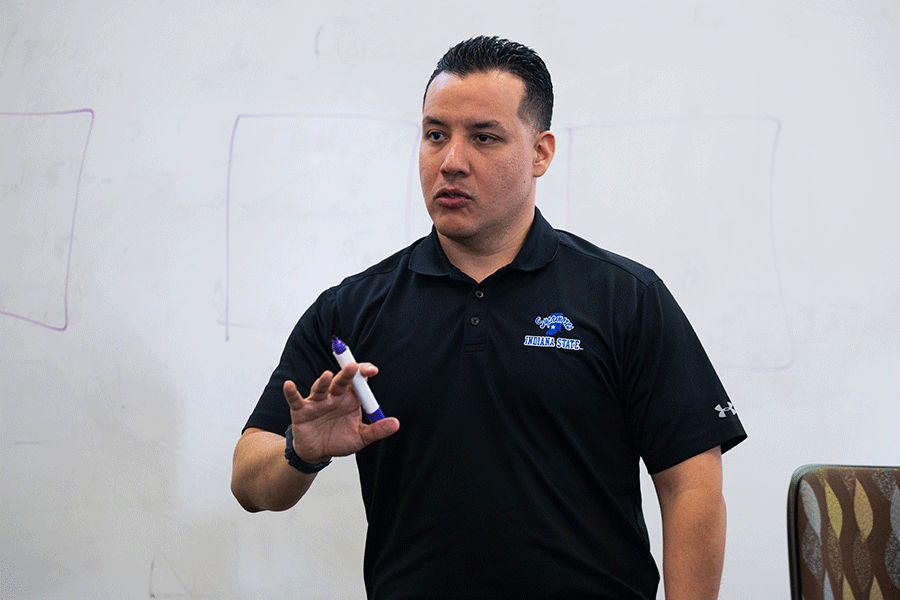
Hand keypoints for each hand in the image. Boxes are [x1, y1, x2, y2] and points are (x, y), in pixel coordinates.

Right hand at [283, 362, 399, 463]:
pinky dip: (291, 392)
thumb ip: (377, 430)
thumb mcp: (360, 437)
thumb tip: (396, 424)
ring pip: (320, 388)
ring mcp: (317, 402)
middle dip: (347, 374)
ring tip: (328, 376)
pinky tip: (289, 385)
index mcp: (350, 398)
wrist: (317, 454)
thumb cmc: (339, 440)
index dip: (364, 373)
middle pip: (341, 381)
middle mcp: (334, 396)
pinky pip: (296, 400)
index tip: (373, 370)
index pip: (358, 381)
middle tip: (353, 368)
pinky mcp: (301, 411)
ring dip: (323, 382)